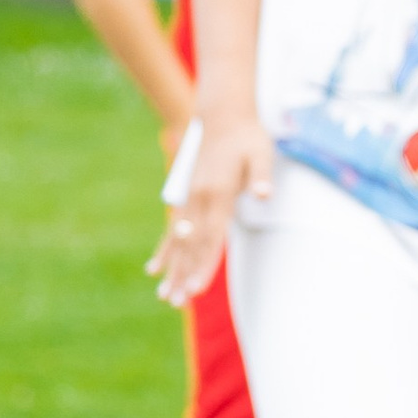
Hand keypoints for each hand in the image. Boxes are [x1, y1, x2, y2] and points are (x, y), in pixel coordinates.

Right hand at [150, 110, 273, 306]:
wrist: (223, 116)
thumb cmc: (247, 137)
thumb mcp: (261, 153)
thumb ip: (260, 175)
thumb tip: (264, 193)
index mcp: (217, 193)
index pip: (210, 238)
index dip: (204, 264)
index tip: (197, 288)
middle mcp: (198, 199)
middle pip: (191, 245)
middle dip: (184, 275)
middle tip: (176, 301)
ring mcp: (189, 198)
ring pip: (178, 241)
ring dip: (172, 269)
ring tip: (164, 296)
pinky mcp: (186, 197)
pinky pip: (173, 229)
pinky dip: (165, 250)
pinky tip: (154, 269)